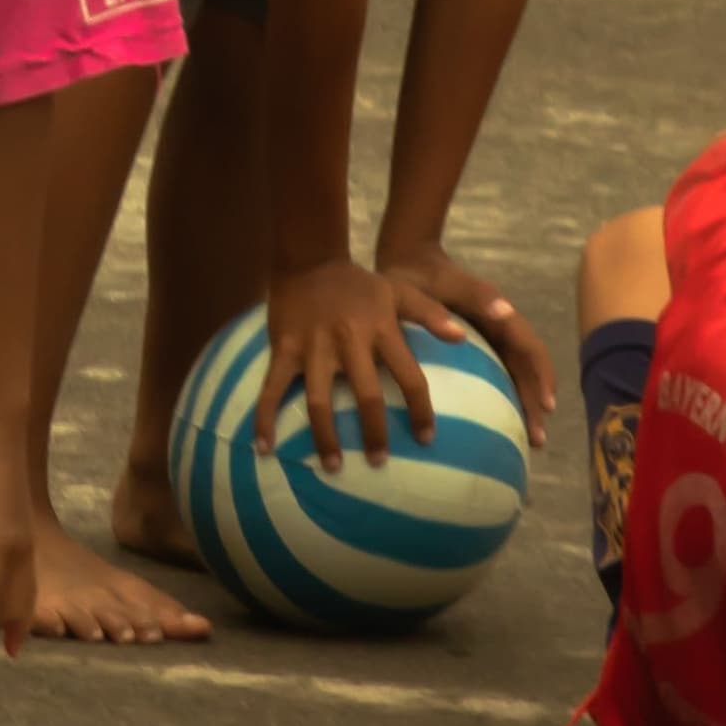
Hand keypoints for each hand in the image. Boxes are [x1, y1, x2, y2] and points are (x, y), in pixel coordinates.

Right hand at [257, 253, 437, 470]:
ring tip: (332, 466)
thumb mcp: (399, 291)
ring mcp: (313, 346)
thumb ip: (430, 314)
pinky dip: (264, 419)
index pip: (408, 375)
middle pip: (365, 395)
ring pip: (318, 401)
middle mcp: (348, 340)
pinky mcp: (283, 348)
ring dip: (325, 437)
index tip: (426, 438)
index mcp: (381, 328)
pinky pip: (271, 388)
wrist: (309, 259)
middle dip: (373, 433)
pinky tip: (263, 447)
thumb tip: (462, 338)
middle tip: (378, 463)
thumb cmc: (360, 284)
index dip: (419, 410)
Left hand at [377, 242, 555, 444]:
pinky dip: (498, 401)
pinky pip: (492, 377)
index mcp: (499, 314)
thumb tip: (506, 311)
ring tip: (522, 440)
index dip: (541, 377)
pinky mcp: (473, 349)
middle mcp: (500, 329)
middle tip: (536, 440)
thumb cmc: (422, 273)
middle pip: (526, 370)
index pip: (530, 350)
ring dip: (521, 406)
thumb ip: (475, 293)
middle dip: (535, 403)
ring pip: (512, 377)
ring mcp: (487, 340)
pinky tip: (490, 427)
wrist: (406, 263)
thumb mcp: (445, 281)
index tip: (546, 407)